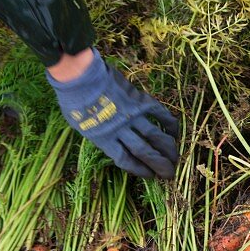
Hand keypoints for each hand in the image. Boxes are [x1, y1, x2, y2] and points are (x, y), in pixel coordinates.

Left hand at [48, 49, 178, 178]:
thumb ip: (100, 137)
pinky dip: (169, 123)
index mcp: (103, 139)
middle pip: (145, 152)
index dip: (140, 170)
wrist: (78, 75)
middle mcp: (120, 129)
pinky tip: (175, 131)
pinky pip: (159, 113)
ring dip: (168, 148)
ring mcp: (131, 114)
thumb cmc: (73, 101)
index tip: (151, 175)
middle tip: (170, 173)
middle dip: (160, 165)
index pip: (126, 160)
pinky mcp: (139, 99)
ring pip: (155, 135)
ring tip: (176, 157)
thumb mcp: (81, 126)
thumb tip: (115, 144)